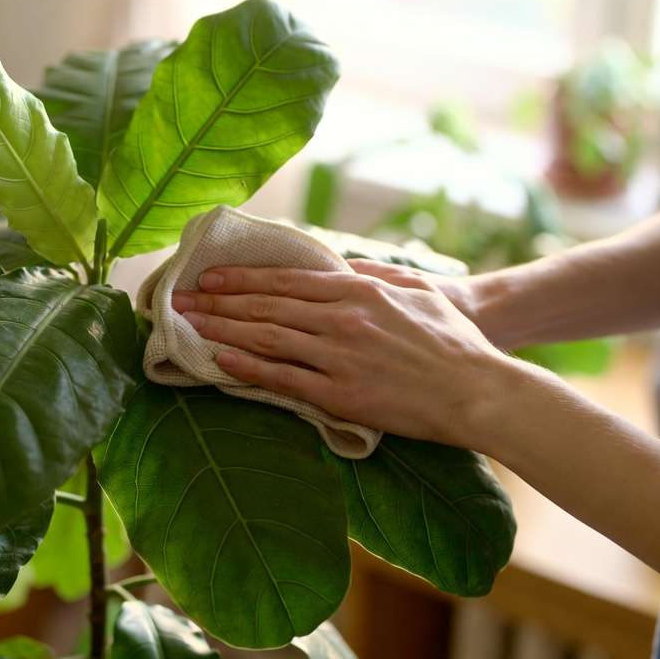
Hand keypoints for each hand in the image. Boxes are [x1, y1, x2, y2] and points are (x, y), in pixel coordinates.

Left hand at [171, 263, 519, 449]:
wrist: (478, 390)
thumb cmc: (455, 340)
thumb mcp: (419, 290)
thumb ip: (377, 273)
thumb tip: (343, 263)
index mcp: (359, 290)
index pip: (286, 281)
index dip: (242, 279)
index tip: (209, 277)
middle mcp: (342, 319)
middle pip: (266, 307)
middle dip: (218, 302)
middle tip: (181, 300)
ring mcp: (339, 357)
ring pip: (266, 339)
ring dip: (222, 331)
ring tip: (189, 327)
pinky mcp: (340, 395)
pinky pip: (283, 379)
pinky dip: (247, 369)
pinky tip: (220, 361)